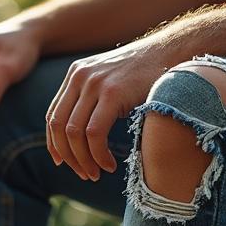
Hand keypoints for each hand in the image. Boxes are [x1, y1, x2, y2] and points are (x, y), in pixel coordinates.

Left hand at [46, 38, 177, 180]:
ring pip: (74, 133)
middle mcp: (80, 77)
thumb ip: (93, 100)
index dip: (55, 144)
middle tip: (84, 174)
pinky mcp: (112, 93)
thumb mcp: (110, 81)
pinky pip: (94, 133)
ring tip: (96, 173)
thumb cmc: (146, 73)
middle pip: (59, 127)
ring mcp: (95, 83)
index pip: (53, 116)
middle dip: (69, 157)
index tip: (63, 163)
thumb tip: (81, 135)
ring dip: (83, 160)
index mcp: (76, 75)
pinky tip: (109, 165)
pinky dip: (98, 155)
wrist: (172, 51)